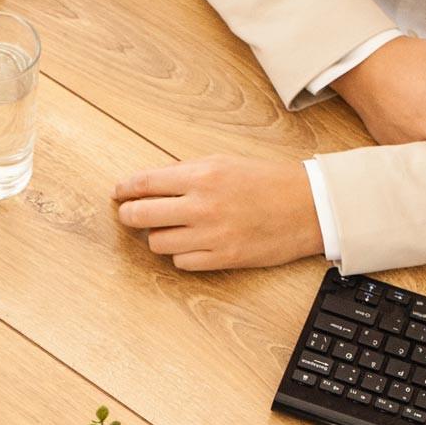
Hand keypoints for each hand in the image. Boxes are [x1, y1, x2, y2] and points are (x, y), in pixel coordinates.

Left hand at [112, 155, 322, 270]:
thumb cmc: (267, 181)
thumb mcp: (224, 162)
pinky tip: (191, 244)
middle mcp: (202, 205)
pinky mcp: (222, 258)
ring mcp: (211, 235)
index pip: (144, 183)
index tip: (118, 193)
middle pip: (140, 215)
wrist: (308, 207)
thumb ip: (186, 172)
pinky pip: (181, 262)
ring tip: (171, 228)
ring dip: (158, 235)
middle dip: (129, 214)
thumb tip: (149, 183)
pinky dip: (180, 254)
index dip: (124, 189)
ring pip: (157, 242)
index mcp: (202, 175)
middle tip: (130, 213)